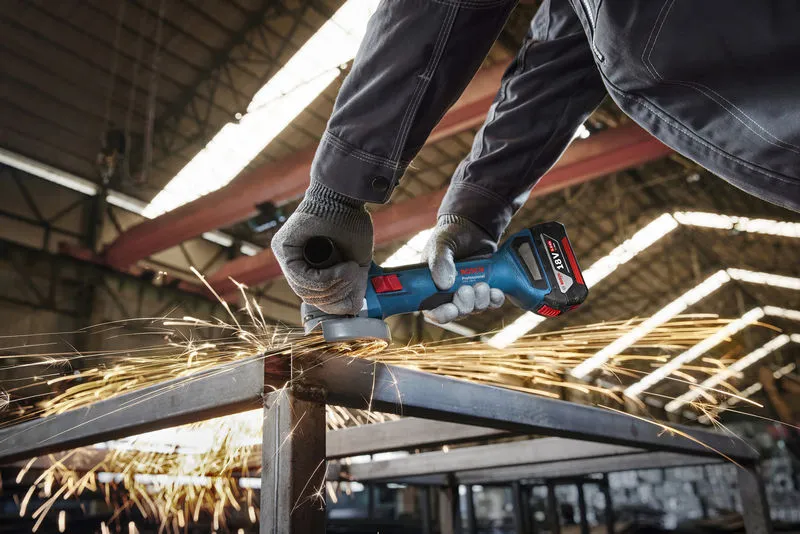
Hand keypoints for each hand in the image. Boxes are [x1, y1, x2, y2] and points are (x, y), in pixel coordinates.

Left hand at [272, 182, 372, 314]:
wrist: (346, 196)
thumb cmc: (351, 223)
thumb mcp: (354, 263)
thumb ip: (350, 285)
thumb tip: (351, 309)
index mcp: (306, 264)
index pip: (314, 297)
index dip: (335, 302)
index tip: (354, 290)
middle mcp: (291, 260)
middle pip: (308, 297)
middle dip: (336, 295)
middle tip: (354, 278)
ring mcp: (284, 253)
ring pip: (304, 290)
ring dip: (332, 286)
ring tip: (350, 270)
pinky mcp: (282, 246)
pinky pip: (300, 277)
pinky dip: (324, 279)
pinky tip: (341, 268)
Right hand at [422, 215, 504, 322]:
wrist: (471, 227)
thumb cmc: (450, 236)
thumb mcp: (441, 244)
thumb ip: (440, 261)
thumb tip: (444, 284)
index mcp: (432, 287)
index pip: (433, 311)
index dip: (441, 315)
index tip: (451, 308)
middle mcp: (450, 294)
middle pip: (457, 313)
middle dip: (464, 305)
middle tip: (467, 289)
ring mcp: (468, 292)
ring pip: (475, 309)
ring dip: (480, 301)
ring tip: (482, 285)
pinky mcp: (485, 289)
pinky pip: (492, 302)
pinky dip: (495, 299)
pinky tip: (495, 290)